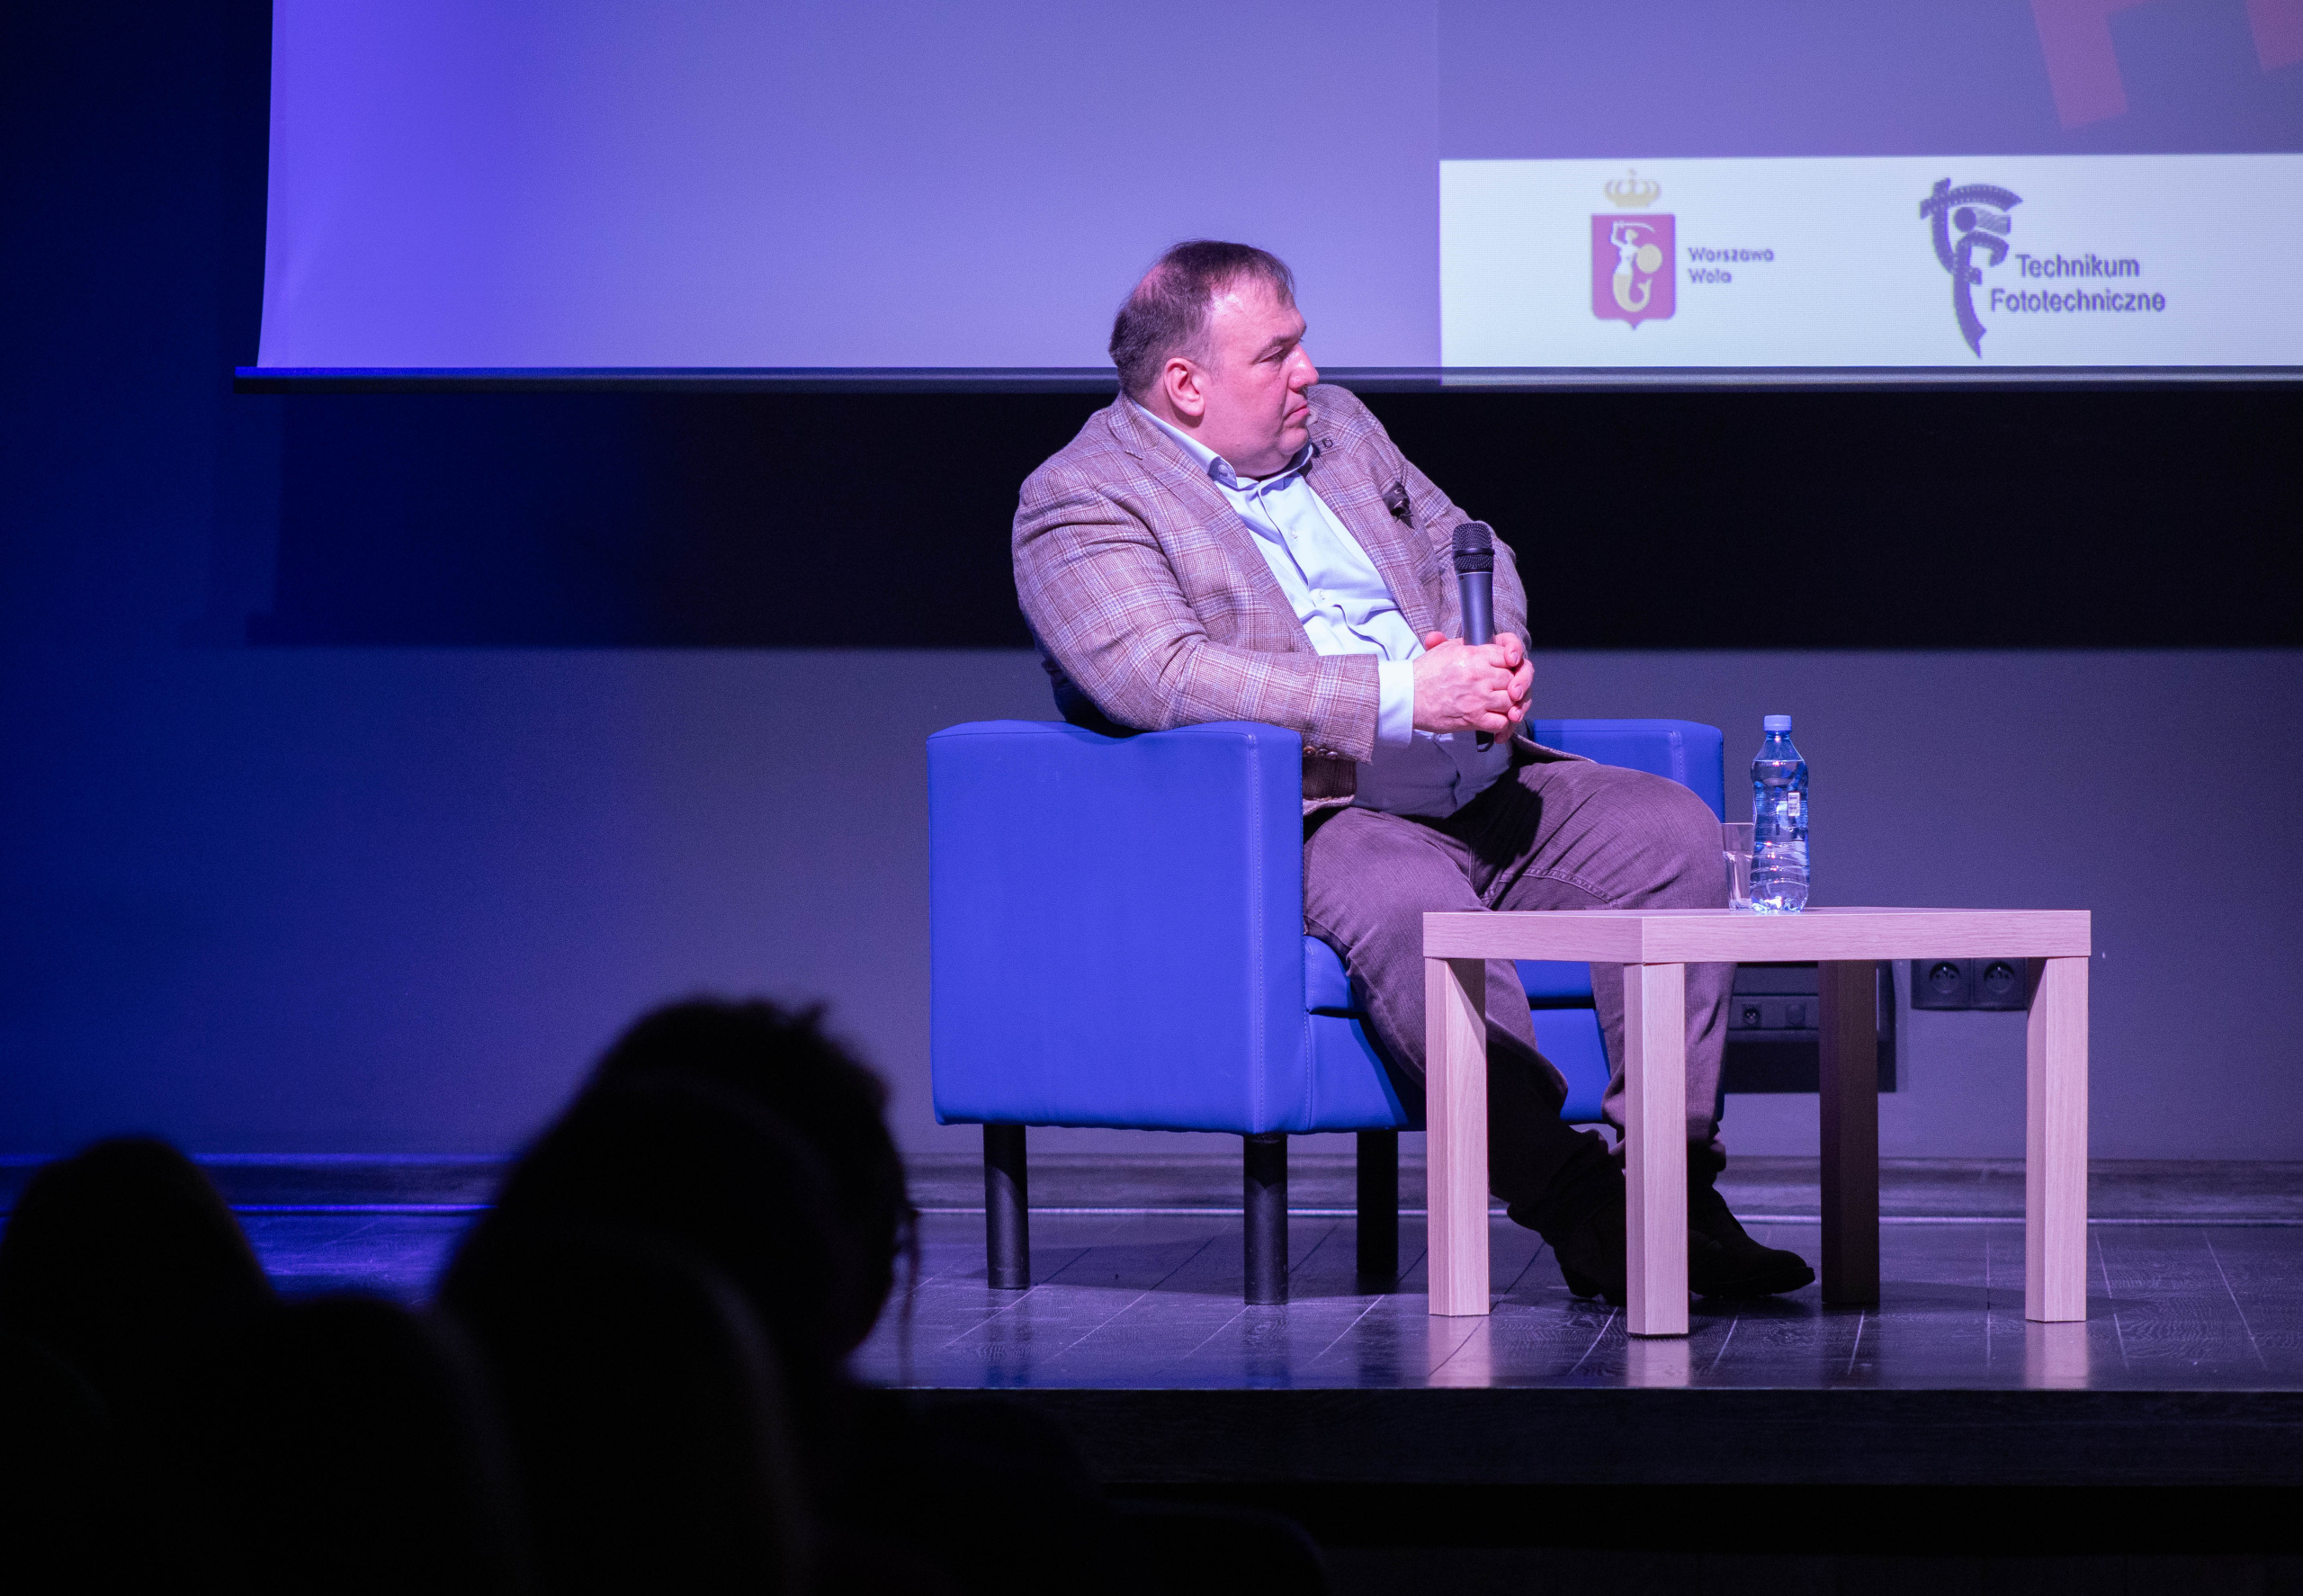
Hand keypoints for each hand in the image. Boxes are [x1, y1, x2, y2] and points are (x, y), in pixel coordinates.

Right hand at [1412, 631, 1530, 734]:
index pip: (1507, 656)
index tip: (1504, 669)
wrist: (1407, 697)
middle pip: (1511, 679)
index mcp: (1474, 655)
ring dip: (1506, 704)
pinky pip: (1501, 721)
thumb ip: (1466, 644)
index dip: (1508, 663)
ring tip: (1497, 704)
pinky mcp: (1474, 718)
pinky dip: (1501, 722)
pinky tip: (1494, 718)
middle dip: (1508, 684)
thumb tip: (1479, 640)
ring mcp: (1478, 698)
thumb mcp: (1444, 649)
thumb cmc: (1424, 674)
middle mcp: (1479, 676)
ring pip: (1510, 701)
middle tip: (1500, 688)